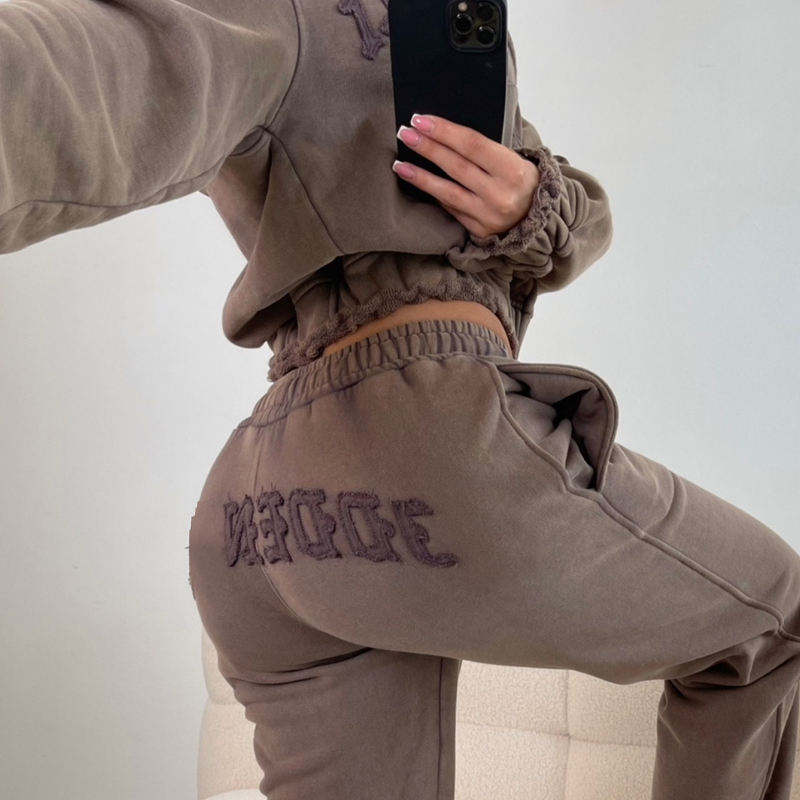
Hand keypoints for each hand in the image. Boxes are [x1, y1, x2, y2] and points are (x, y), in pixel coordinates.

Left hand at [392, 113, 539, 238]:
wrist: (537, 217)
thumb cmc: (520, 179)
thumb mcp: (513, 159)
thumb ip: (484, 150)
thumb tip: (442, 133)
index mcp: (513, 170)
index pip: (472, 145)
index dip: (444, 131)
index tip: (420, 119)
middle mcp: (500, 195)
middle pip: (456, 166)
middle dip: (428, 148)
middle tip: (405, 133)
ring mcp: (488, 216)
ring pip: (447, 192)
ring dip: (420, 176)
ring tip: (400, 164)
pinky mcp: (478, 230)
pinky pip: (450, 208)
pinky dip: (434, 194)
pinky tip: (418, 182)